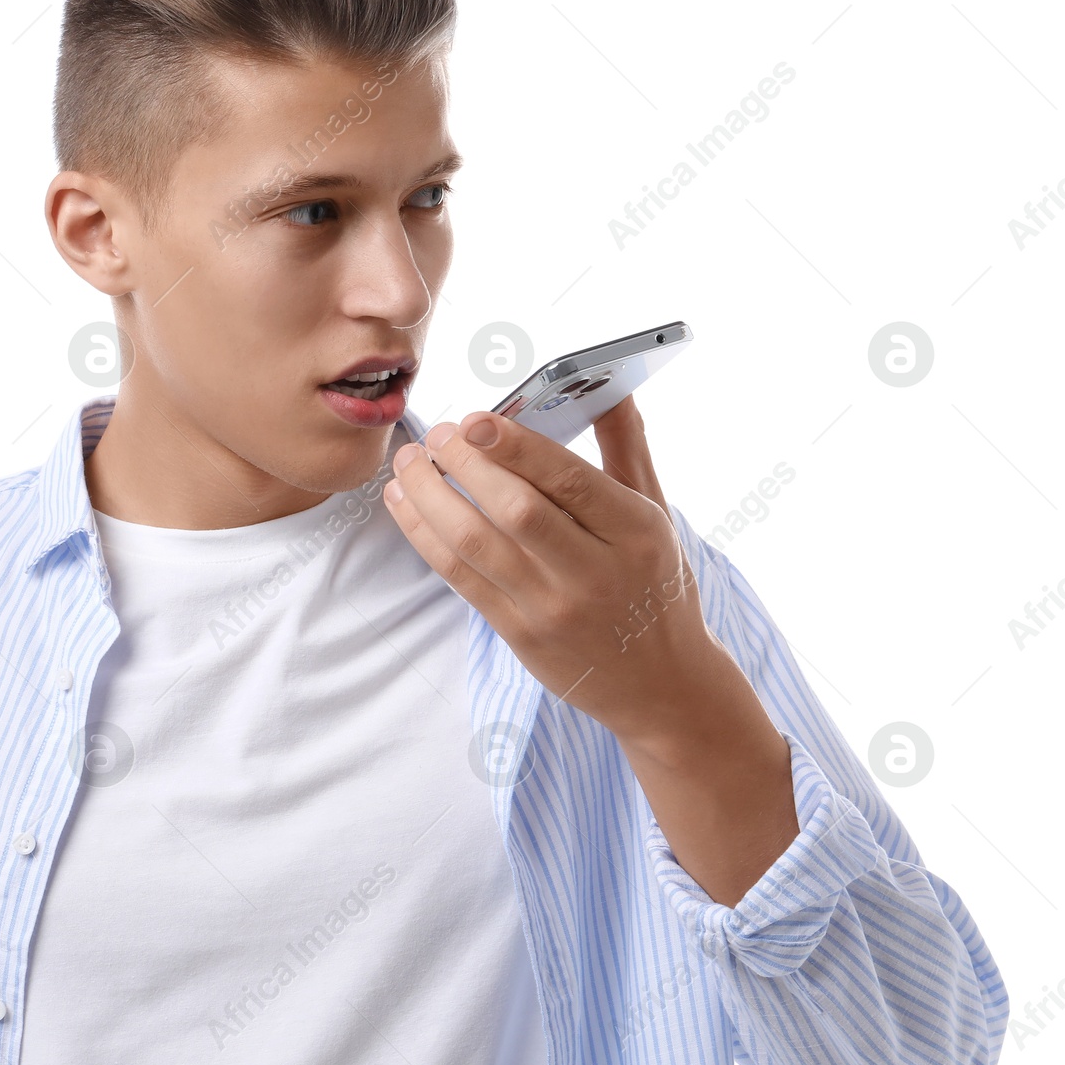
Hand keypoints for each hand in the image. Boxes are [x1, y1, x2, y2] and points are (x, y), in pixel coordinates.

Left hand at [384, 396, 796, 905]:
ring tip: (409, 464)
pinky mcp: (520, 634)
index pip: (569, 481)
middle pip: (517, 511)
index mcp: (636, 532)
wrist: (660, 682)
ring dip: (431, 497)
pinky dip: (424, 535)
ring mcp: (554, 608)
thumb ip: (626, 445)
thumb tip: (610, 381)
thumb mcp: (655, 513)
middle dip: (465, 465)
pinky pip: (460, 577)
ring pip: (476, 544)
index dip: (515, 447)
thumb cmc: (653, 583)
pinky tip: (404, 503)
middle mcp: (596, 573)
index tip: (473, 419)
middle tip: (435, 434)